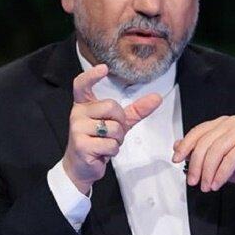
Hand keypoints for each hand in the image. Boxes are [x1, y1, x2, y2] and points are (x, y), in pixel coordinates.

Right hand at [63, 64, 161, 193]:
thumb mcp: (119, 123)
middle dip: (120, 122)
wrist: (81, 166)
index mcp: (84, 105)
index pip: (82, 84)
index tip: (104, 68)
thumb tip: (157, 98)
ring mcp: (77, 129)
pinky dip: (112, 151)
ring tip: (105, 144)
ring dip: (117, 140)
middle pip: (112, 107)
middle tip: (112, 133)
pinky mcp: (81, 145)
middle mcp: (77, 113)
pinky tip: (101, 153)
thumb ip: (136, 110)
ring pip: (114, 128)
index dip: (92, 75)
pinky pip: (110, 144)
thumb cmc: (99, 141)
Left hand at [172, 115, 234, 191]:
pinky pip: (230, 159)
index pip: (198, 131)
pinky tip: (216, 184)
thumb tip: (177, 146)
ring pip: (217, 151)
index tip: (177, 159)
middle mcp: (231, 123)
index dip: (185, 146)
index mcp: (220, 123)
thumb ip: (197, 150)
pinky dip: (221, 174)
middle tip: (193, 181)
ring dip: (208, 172)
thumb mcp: (214, 158)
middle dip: (196, 165)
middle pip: (206, 142)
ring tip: (206, 186)